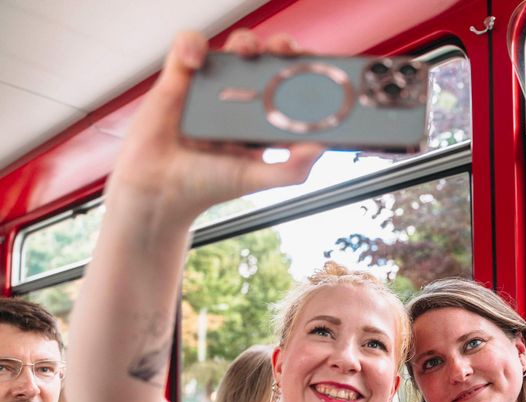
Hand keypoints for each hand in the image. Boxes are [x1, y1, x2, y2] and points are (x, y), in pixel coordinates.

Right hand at [105, 29, 324, 223]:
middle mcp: (240, 99)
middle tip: (286, 54)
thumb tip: (320, 147)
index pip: (291, 87)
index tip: (317, 69)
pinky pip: (187, 46)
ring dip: (246, 42)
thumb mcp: (258, 179)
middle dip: (282, 49)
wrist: (160, 189)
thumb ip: (293, 168)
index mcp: (263, 119)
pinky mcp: (179, 77)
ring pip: (234, 48)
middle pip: (268, 60)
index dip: (304, 73)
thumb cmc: (205, 184)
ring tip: (248, 53)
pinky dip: (192, 45)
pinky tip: (196, 61)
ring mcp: (211, 86)